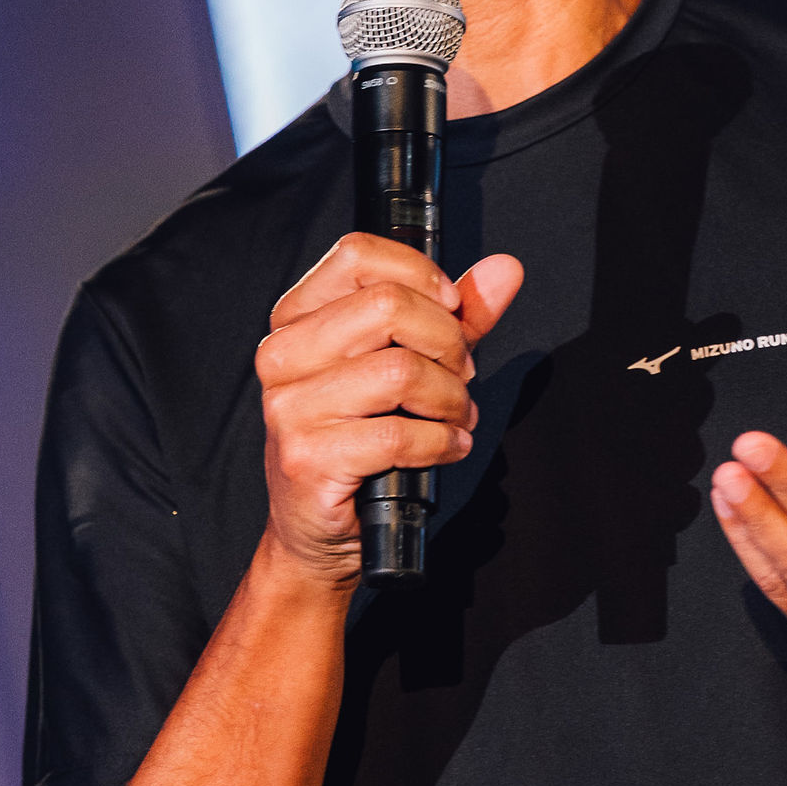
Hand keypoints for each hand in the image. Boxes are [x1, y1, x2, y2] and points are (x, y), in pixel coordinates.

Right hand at [256, 233, 523, 583]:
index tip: (451, 309)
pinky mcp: (307, 457)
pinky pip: (398, 435)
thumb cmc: (360, 441)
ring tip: (456, 416)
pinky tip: (445, 448)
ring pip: (400, 371)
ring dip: (451, 399)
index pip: (356, 255)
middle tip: (461, 376)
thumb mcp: (408, 364)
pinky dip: (440, 443)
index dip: (419, 274)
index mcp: (297, 319)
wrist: (320, 530)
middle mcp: (282, 355)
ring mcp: (289, 408)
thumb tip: (504, 271)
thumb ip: (454, 316)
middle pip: (387, 307)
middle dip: (447, 344)